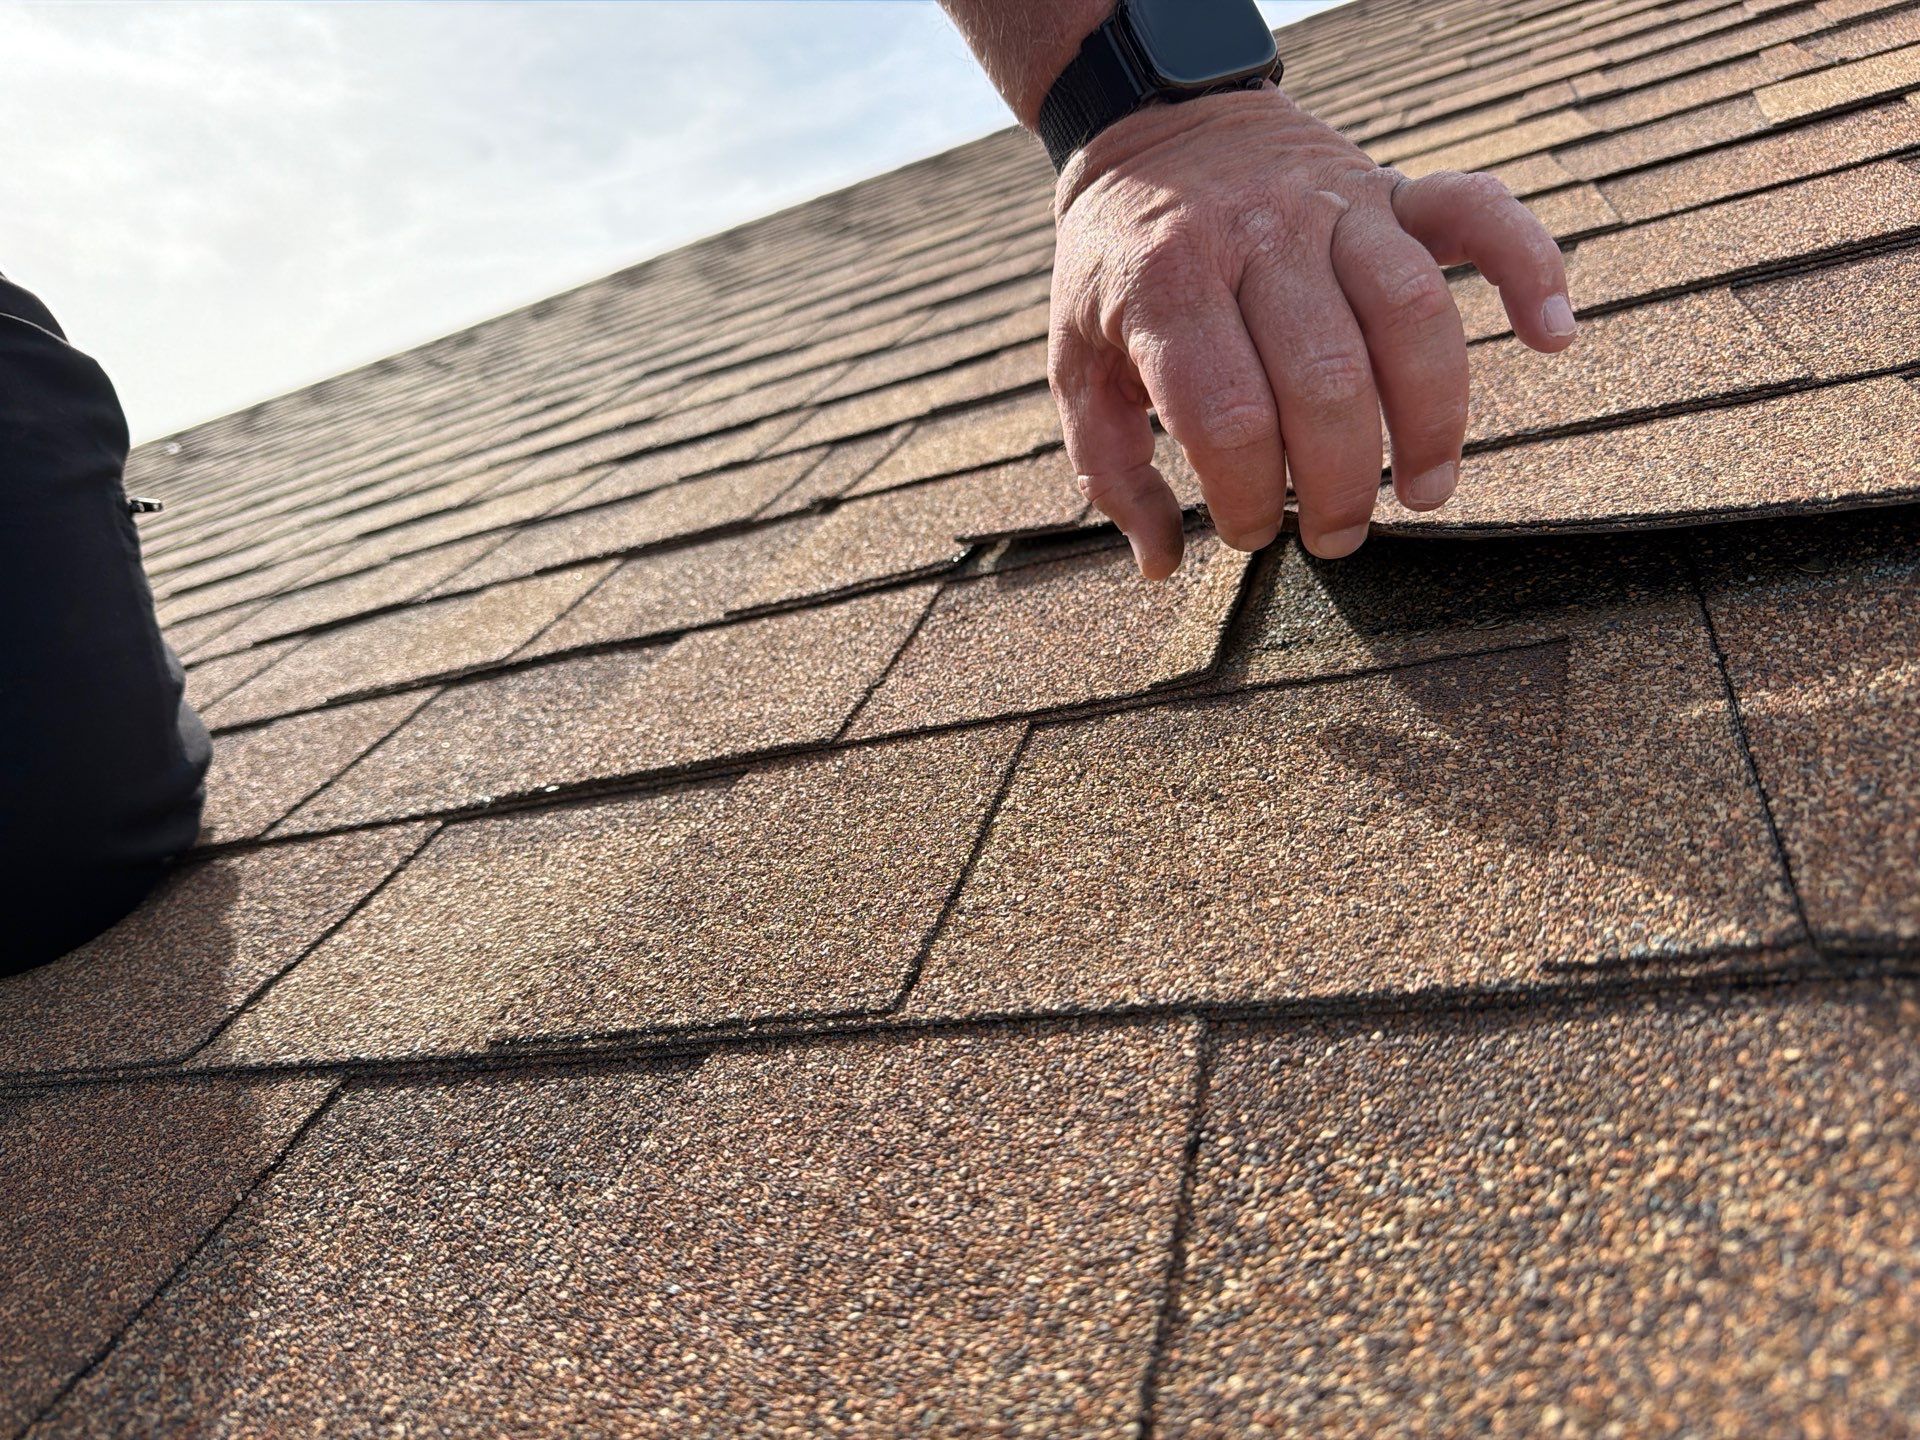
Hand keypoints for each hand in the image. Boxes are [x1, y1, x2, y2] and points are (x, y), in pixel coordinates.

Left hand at [1048, 84, 1575, 577]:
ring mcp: (1335, 207)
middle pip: (1325, 381)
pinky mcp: (1392, 188)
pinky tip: (1553, 336)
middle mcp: (1257, 239)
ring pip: (1410, 317)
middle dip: (1339, 485)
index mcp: (1167, 284)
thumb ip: (1111, 467)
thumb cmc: (1119, 268)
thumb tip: (1162, 564)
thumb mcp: (1077, 360)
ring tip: (1425, 493)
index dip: (1248, 495)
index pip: (1227, 415)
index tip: (1251, 532)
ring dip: (1430, 422)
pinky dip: (1530, 267)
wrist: (1154, 131)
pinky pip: (1480, 213)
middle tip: (1334, 537)